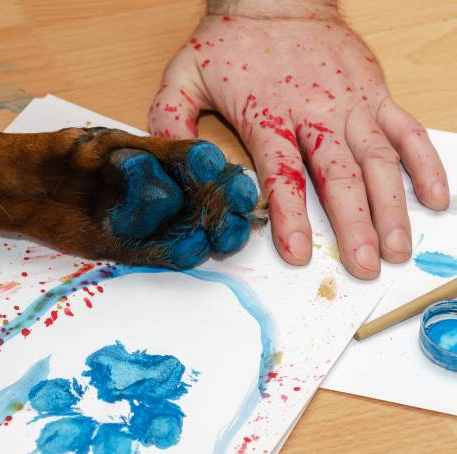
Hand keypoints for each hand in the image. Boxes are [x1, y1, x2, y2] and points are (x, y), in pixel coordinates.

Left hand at [148, 2, 449, 278]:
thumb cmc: (231, 42)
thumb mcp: (183, 77)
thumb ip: (170, 120)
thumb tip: (171, 161)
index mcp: (269, 114)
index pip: (283, 173)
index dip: (291, 216)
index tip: (299, 252)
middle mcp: (316, 112)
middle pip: (340, 175)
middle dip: (354, 225)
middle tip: (363, 265)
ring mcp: (351, 104)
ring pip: (380, 160)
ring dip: (392, 206)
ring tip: (397, 248)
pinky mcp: (375, 93)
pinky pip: (406, 130)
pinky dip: (425, 164)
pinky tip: (436, 199)